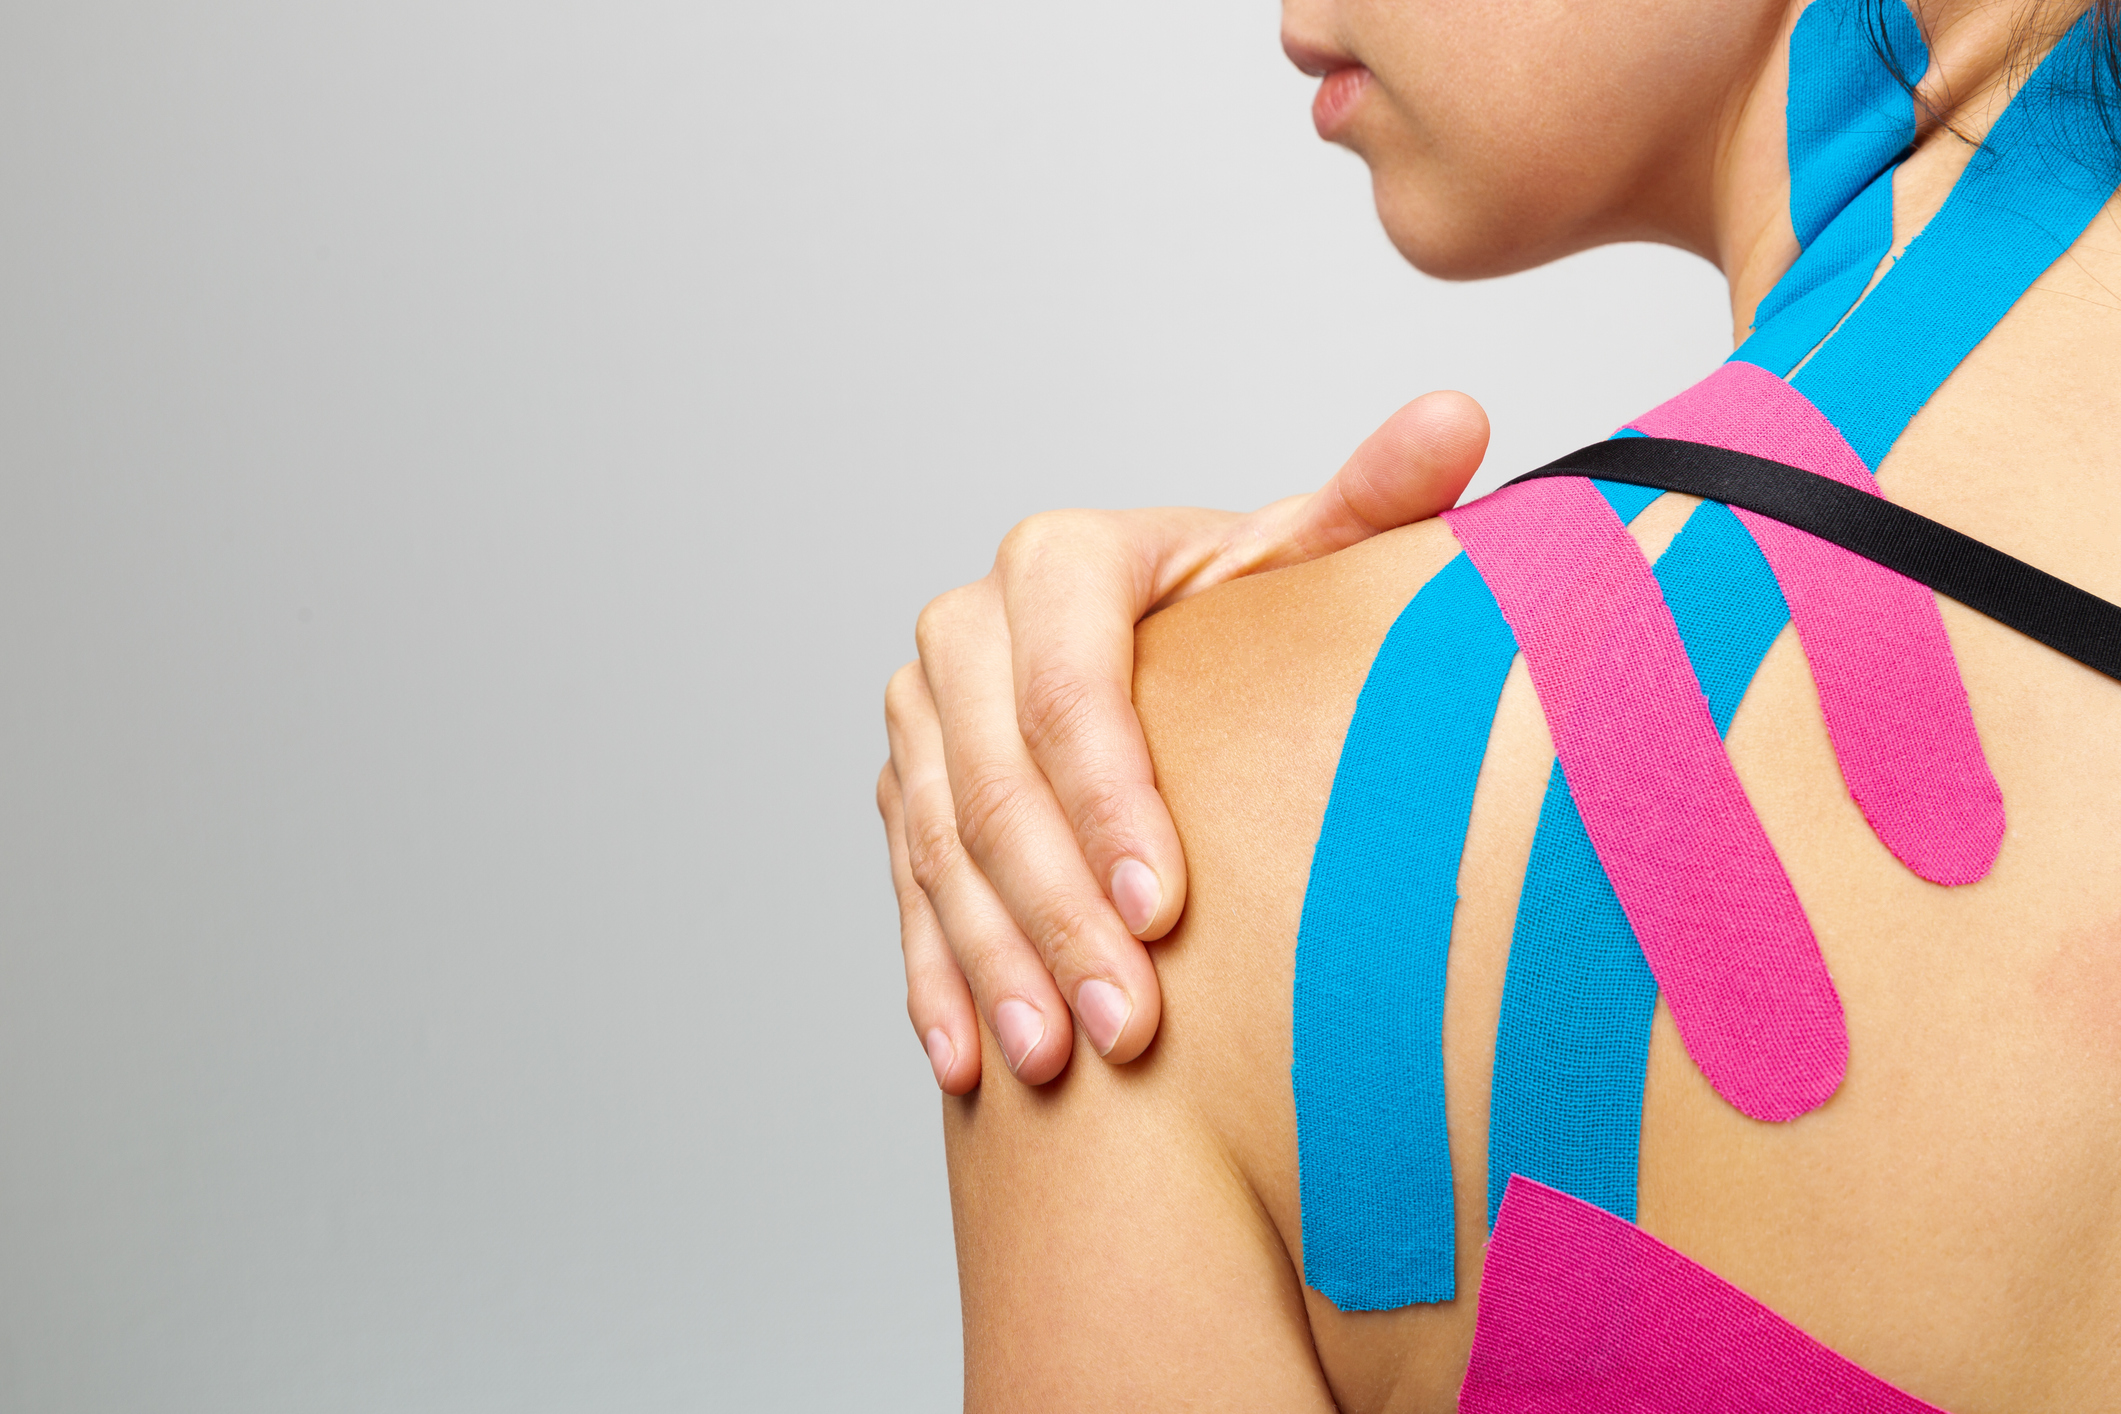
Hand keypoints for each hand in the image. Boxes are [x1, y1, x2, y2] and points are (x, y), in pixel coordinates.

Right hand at [879, 391, 1489, 1090]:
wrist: (1167, 659)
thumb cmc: (1248, 621)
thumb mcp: (1303, 564)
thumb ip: (1372, 500)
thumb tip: (1460, 414)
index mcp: (1058, 565)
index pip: (1070, 688)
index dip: (1110, 802)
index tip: (1170, 911)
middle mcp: (968, 634)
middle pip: (994, 784)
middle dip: (1056, 913)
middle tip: (1122, 1026)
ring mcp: (924, 720)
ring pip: (940, 849)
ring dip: (991, 962)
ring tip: (1052, 1062)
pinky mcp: (902, 793)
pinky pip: (904, 895)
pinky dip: (935, 979)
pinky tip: (970, 1059)